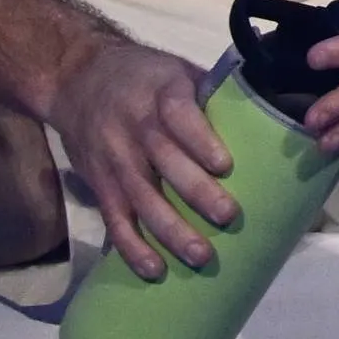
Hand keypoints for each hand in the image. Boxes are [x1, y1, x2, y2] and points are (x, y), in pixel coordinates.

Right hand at [44, 34, 234, 278]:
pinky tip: (155, 269)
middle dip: (196, 191)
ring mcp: (114, 156)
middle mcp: (134, 124)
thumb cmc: (141, 76)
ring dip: (170, 229)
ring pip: (141, 196)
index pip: (178, 114)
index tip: (225, 165)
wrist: (74, 77)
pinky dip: (132, 246)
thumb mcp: (173, 70)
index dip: (200, 140)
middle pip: (164, 160)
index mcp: (160, 92)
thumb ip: (208, 94)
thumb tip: (265, 118)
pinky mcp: (99, 182)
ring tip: (200, 255)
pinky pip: (115, 217)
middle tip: (228, 216)